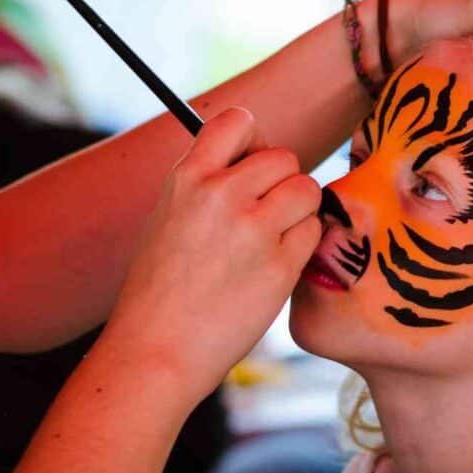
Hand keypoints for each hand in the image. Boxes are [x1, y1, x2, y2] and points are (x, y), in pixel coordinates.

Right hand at [103, 107, 321, 403]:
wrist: (157, 351)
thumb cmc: (159, 292)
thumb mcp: (169, 220)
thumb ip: (208, 187)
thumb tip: (255, 165)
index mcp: (188, 179)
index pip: (238, 121)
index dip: (253, 142)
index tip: (250, 166)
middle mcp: (222, 195)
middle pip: (284, 158)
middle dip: (282, 184)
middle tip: (265, 217)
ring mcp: (254, 230)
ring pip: (308, 190)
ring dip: (299, 212)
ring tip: (272, 242)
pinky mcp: (281, 266)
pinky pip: (315, 232)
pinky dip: (303, 246)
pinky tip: (274, 267)